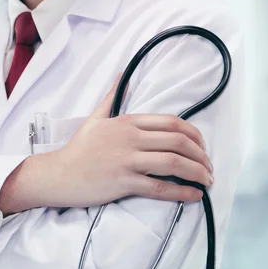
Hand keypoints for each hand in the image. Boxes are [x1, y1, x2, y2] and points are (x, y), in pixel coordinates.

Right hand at [0, 79, 213, 213]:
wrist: (59, 174)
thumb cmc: (79, 148)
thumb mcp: (95, 117)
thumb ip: (112, 96)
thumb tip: (122, 74)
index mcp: (128, 121)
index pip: (171, 123)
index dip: (194, 135)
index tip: (202, 147)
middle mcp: (131, 138)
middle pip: (178, 142)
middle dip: (200, 155)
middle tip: (208, 167)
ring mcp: (128, 160)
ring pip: (172, 163)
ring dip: (196, 172)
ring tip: (206, 181)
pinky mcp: (124, 182)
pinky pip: (159, 187)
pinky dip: (180, 192)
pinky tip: (193, 195)